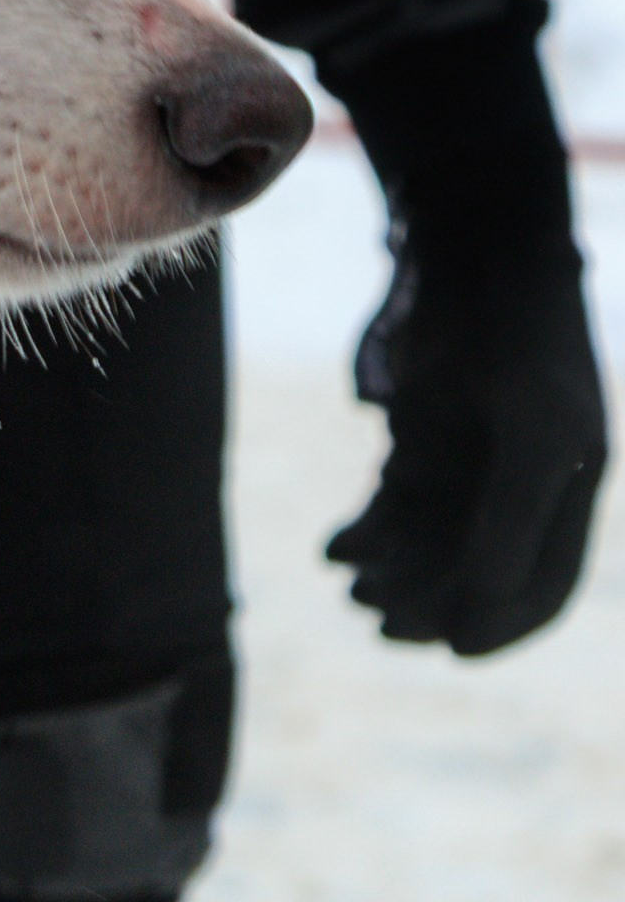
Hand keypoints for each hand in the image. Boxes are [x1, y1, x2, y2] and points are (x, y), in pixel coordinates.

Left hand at [331, 142, 607, 655]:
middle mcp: (520, 480)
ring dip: (390, 574)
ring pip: (424, 545)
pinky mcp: (419, 438)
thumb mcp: (531, 429)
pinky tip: (334, 550)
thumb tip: (479, 600)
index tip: (451, 650)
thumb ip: (511, 517)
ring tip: (351, 582)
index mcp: (568, 484)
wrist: (472, 251)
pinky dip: (364, 535)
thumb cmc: (515, 337)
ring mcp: (466, 460)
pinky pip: (390, 507)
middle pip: (472, 574)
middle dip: (428, 602)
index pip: (544, 586)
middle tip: (376, 617)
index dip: (502, 626)